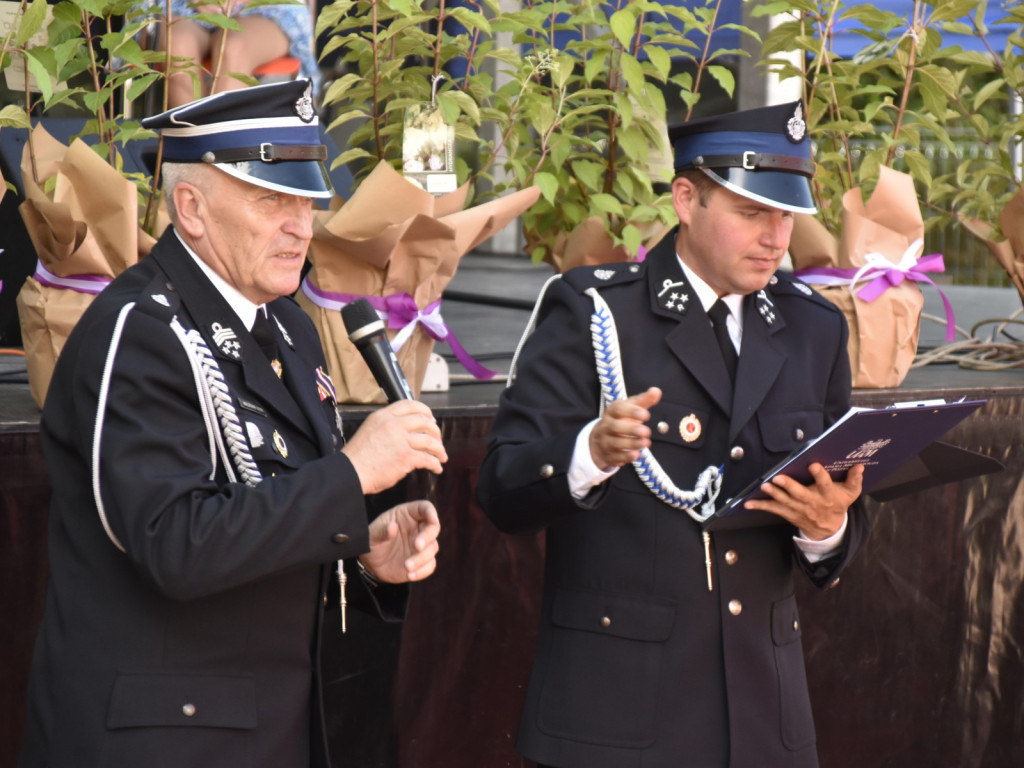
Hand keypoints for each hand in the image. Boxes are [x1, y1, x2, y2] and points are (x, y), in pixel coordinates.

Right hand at [343, 400, 446, 494]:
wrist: (349, 472)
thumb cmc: (357, 457)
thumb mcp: (369, 430)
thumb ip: (386, 427)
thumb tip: (405, 431)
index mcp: (383, 416)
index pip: (410, 405)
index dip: (425, 411)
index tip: (431, 418)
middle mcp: (393, 424)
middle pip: (424, 421)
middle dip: (435, 431)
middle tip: (438, 440)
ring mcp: (401, 440)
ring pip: (430, 440)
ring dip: (439, 449)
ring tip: (441, 457)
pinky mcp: (406, 457)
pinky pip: (428, 458)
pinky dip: (435, 464)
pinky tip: (436, 468)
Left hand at [359, 500, 440, 582]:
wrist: (371, 563)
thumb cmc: (372, 541)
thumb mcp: (372, 534)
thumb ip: (382, 530)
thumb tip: (392, 527)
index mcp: (408, 515)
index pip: (424, 508)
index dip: (430, 512)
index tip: (433, 520)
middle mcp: (418, 528)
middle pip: (433, 528)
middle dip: (428, 537)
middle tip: (417, 546)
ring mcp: (422, 545)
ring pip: (433, 548)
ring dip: (422, 558)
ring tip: (407, 566)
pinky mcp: (422, 561)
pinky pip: (430, 565)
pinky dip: (422, 571)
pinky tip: (410, 574)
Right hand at [589, 387, 660, 469]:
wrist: (600, 438)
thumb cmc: (621, 419)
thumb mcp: (630, 408)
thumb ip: (644, 400)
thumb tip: (656, 391)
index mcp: (612, 411)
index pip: (618, 409)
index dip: (631, 411)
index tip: (646, 414)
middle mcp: (606, 426)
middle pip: (615, 427)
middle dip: (631, 429)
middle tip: (646, 431)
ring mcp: (606, 441)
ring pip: (616, 443)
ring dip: (631, 443)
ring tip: (646, 443)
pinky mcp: (609, 455)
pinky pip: (615, 457)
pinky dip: (625, 457)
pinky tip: (636, 455)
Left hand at [744, 462, 863, 539]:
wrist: (829, 530)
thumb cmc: (838, 505)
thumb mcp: (850, 494)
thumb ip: (855, 480)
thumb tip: (859, 466)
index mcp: (828, 496)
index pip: (825, 485)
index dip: (820, 476)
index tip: (813, 465)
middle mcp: (813, 503)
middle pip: (801, 494)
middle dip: (790, 486)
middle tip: (779, 477)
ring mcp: (799, 509)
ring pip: (785, 501)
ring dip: (774, 493)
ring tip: (765, 485)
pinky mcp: (788, 513)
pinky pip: (773, 509)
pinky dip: (760, 506)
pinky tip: (748, 503)